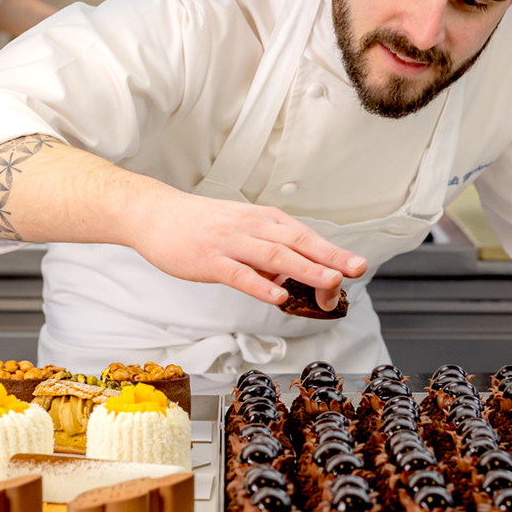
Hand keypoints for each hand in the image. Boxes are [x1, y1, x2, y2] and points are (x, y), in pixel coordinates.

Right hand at [124, 190, 367, 308]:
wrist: (155, 214)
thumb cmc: (199, 225)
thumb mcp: (241, 231)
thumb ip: (267, 253)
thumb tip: (292, 278)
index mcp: (264, 220)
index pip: (306, 237)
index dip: (332, 253)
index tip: (356, 267)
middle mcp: (252, 227)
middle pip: (298, 243)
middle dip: (331, 257)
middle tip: (357, 269)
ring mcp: (230, 242)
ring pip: (274, 256)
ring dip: (305, 269)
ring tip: (330, 281)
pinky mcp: (209, 260)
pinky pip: (238, 274)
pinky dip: (260, 285)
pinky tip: (277, 297)